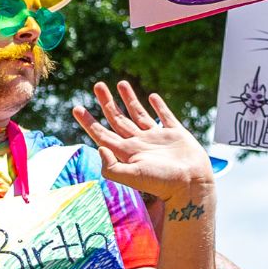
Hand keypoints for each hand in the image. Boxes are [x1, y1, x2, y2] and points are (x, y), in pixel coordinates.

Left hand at [72, 81, 214, 207]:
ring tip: (121, 83)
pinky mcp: (175, 134)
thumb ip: (111, 166)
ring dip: (129, 99)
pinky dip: (158, 106)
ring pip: (138, 114)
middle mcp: (139, 143)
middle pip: (117, 119)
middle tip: (97, 86)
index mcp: (127, 153)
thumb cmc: (162, 183)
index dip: (88, 122)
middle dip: (106, 102)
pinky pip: (165, 116)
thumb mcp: (132, 176)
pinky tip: (152, 97)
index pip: (102, 134)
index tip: (76, 108)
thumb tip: (99, 148)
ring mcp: (157, 138)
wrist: (191, 185)